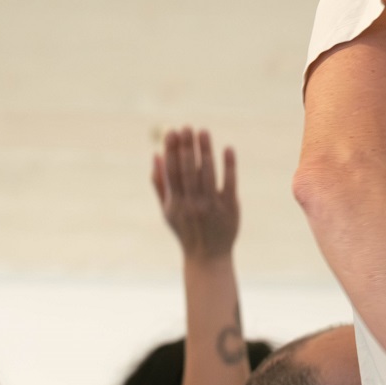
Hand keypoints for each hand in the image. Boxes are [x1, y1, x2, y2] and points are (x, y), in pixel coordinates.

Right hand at [153, 127, 238, 261]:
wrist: (208, 257)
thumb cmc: (185, 231)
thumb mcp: (167, 210)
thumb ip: (160, 184)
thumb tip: (156, 155)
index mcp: (176, 203)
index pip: (172, 171)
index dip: (171, 150)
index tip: (172, 131)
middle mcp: (192, 203)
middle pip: (188, 170)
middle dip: (187, 147)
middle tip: (188, 127)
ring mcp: (211, 206)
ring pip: (208, 174)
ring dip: (205, 151)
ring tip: (204, 132)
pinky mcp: (229, 208)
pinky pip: (229, 184)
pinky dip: (229, 166)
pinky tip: (228, 149)